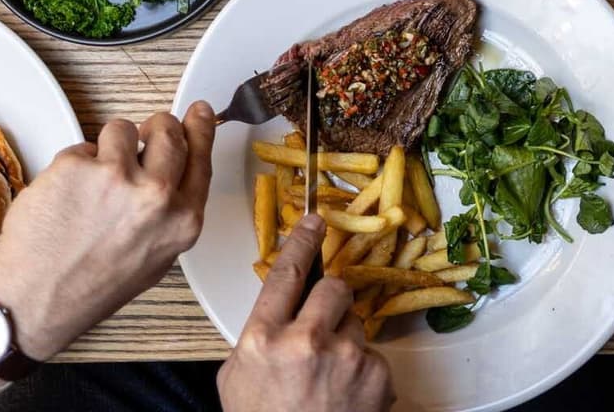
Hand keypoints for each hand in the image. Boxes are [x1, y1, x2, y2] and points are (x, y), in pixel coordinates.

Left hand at [0, 104, 214, 360]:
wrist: (33, 302)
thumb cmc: (91, 287)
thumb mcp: (156, 256)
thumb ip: (172, 210)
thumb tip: (172, 165)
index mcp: (183, 220)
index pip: (201, 155)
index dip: (199, 128)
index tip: (198, 110)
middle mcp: (156, 195)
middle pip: (167, 130)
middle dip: (155, 128)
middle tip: (140, 138)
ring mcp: (115, 176)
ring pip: (122, 129)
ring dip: (108, 148)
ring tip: (91, 184)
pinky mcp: (76, 166)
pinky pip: (82, 148)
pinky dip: (73, 167)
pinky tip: (65, 198)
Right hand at [217, 215, 393, 411]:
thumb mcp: (238, 377)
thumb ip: (259, 334)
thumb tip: (281, 302)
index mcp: (263, 338)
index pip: (287, 272)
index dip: (303, 241)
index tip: (316, 220)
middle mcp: (305, 341)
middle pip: (334, 287)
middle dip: (332, 301)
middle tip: (322, 327)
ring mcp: (345, 357)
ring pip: (355, 323)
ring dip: (345, 343)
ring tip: (328, 379)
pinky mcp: (376, 375)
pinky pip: (372, 355)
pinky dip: (362, 372)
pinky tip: (344, 397)